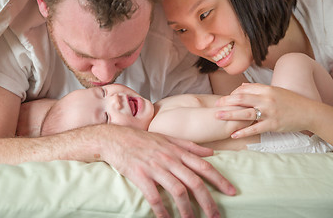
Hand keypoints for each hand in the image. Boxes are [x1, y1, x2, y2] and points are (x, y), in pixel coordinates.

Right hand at [95, 125, 234, 217]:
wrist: (116, 138)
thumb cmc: (143, 139)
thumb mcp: (168, 139)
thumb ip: (190, 146)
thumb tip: (211, 152)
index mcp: (178, 151)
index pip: (204, 166)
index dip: (220, 180)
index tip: (232, 192)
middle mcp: (170, 159)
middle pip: (195, 182)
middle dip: (208, 201)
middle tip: (216, 216)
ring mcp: (155, 167)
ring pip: (178, 191)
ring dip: (187, 210)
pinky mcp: (141, 176)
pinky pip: (155, 197)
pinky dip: (162, 211)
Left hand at [215, 83, 309, 137]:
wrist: (308, 112)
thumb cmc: (290, 101)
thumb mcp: (274, 91)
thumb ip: (257, 89)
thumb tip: (241, 86)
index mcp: (266, 89)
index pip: (244, 89)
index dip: (232, 94)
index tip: (225, 99)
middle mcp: (266, 99)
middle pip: (241, 99)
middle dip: (226, 102)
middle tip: (215, 105)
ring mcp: (269, 112)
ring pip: (245, 113)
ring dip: (229, 115)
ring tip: (217, 116)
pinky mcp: (272, 125)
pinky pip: (255, 129)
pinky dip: (243, 132)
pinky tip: (233, 134)